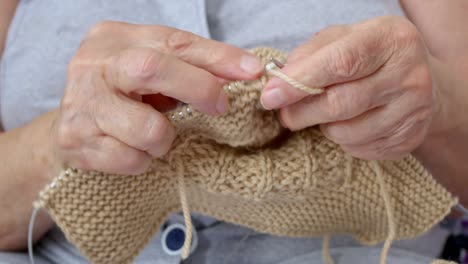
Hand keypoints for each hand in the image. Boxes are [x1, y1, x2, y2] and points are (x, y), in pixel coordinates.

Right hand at [53, 21, 262, 173]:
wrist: (70, 127)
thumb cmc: (122, 94)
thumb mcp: (154, 70)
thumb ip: (194, 65)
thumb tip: (246, 70)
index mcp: (115, 38)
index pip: (174, 42)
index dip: (217, 57)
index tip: (252, 72)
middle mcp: (92, 65)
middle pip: (151, 69)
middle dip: (198, 89)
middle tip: (219, 107)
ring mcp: (81, 104)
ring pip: (147, 128)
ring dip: (165, 139)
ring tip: (156, 134)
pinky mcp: (75, 141)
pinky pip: (131, 159)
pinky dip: (143, 160)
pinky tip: (134, 150)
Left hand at [261, 16, 435, 159]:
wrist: (417, 81)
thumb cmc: (370, 57)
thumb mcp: (343, 39)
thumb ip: (310, 54)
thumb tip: (279, 81)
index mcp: (391, 40)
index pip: (341, 63)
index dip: (300, 82)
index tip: (270, 96)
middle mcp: (410, 75)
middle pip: (341, 103)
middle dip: (302, 112)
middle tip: (284, 114)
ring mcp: (414, 111)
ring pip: (346, 132)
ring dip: (323, 127)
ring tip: (323, 114)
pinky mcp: (408, 139)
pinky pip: (358, 148)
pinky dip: (342, 140)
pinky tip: (346, 124)